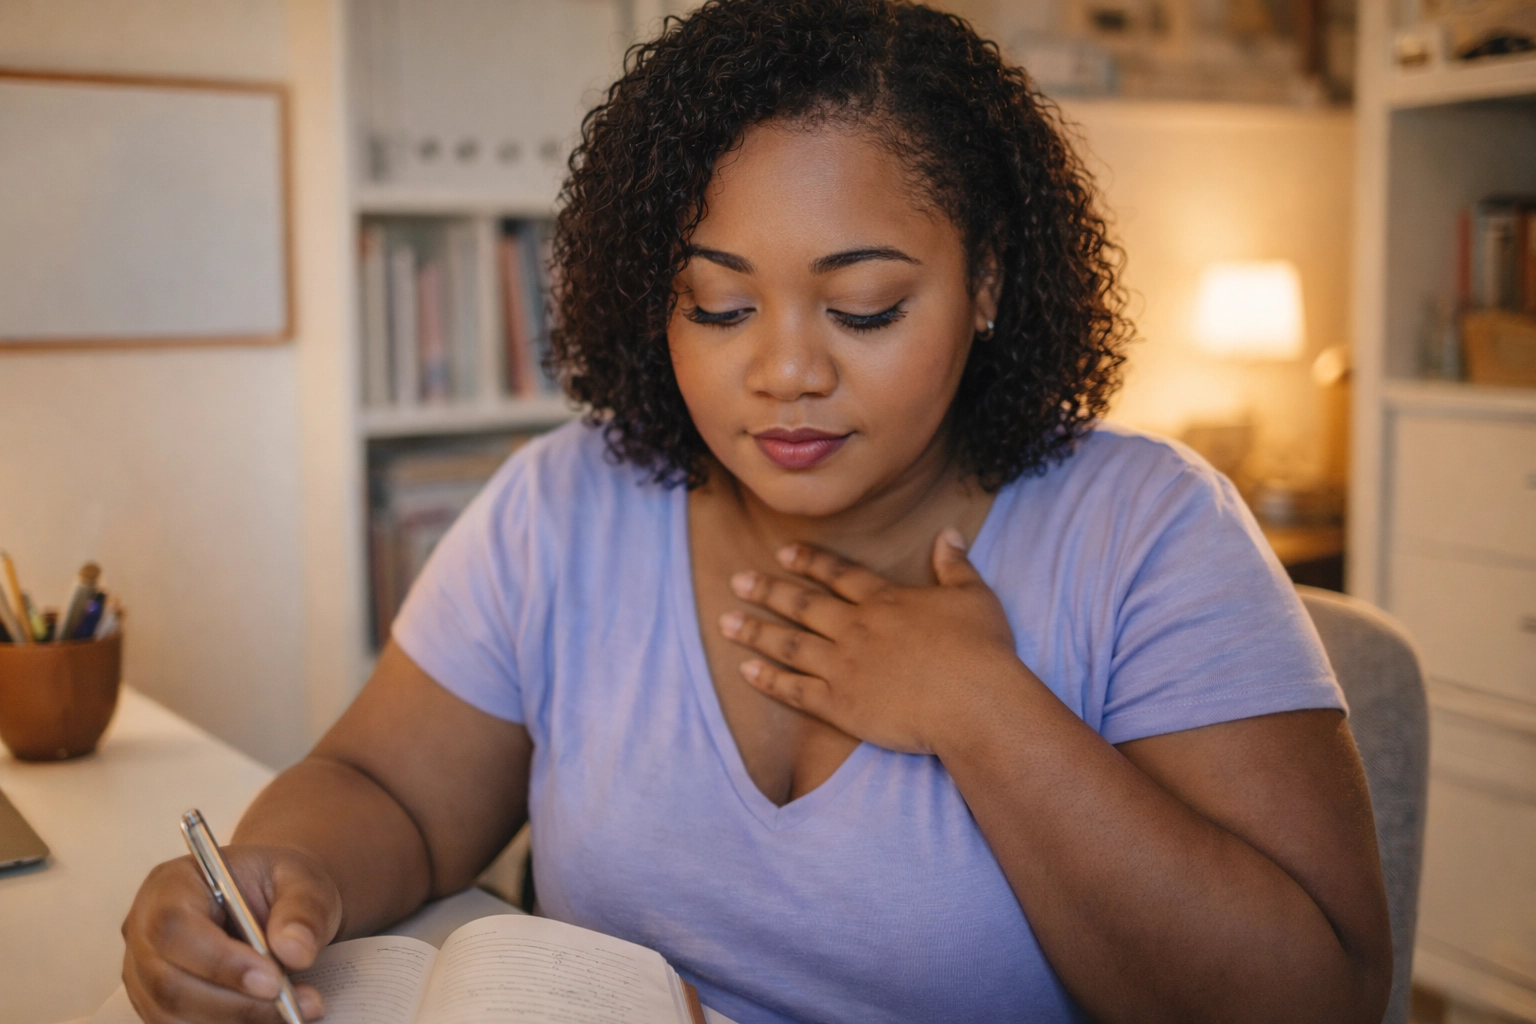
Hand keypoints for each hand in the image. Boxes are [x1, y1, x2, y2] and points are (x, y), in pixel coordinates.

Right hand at [122, 844, 340, 1022]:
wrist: (274, 901)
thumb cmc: (278, 884)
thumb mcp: (301, 879)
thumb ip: (302, 908)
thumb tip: (295, 951)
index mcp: (171, 885)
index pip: (174, 927)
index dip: (219, 961)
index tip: (272, 981)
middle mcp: (145, 931)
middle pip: (169, 984)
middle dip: (236, 1004)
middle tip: (294, 1005)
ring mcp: (145, 973)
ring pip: (173, 1017)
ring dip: (236, 1022)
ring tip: (294, 1011)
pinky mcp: (158, 1005)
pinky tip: (269, 1018)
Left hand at [718, 528, 1027, 754]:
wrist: (974, 703)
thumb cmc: (982, 651)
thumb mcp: (973, 596)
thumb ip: (955, 564)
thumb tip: (949, 533)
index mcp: (885, 601)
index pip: (838, 574)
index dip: (809, 561)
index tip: (783, 552)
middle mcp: (856, 628)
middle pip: (802, 605)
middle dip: (766, 590)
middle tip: (737, 581)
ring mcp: (843, 667)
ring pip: (789, 644)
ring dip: (755, 632)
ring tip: (725, 622)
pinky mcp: (840, 705)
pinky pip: (794, 690)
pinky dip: (768, 680)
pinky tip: (746, 671)